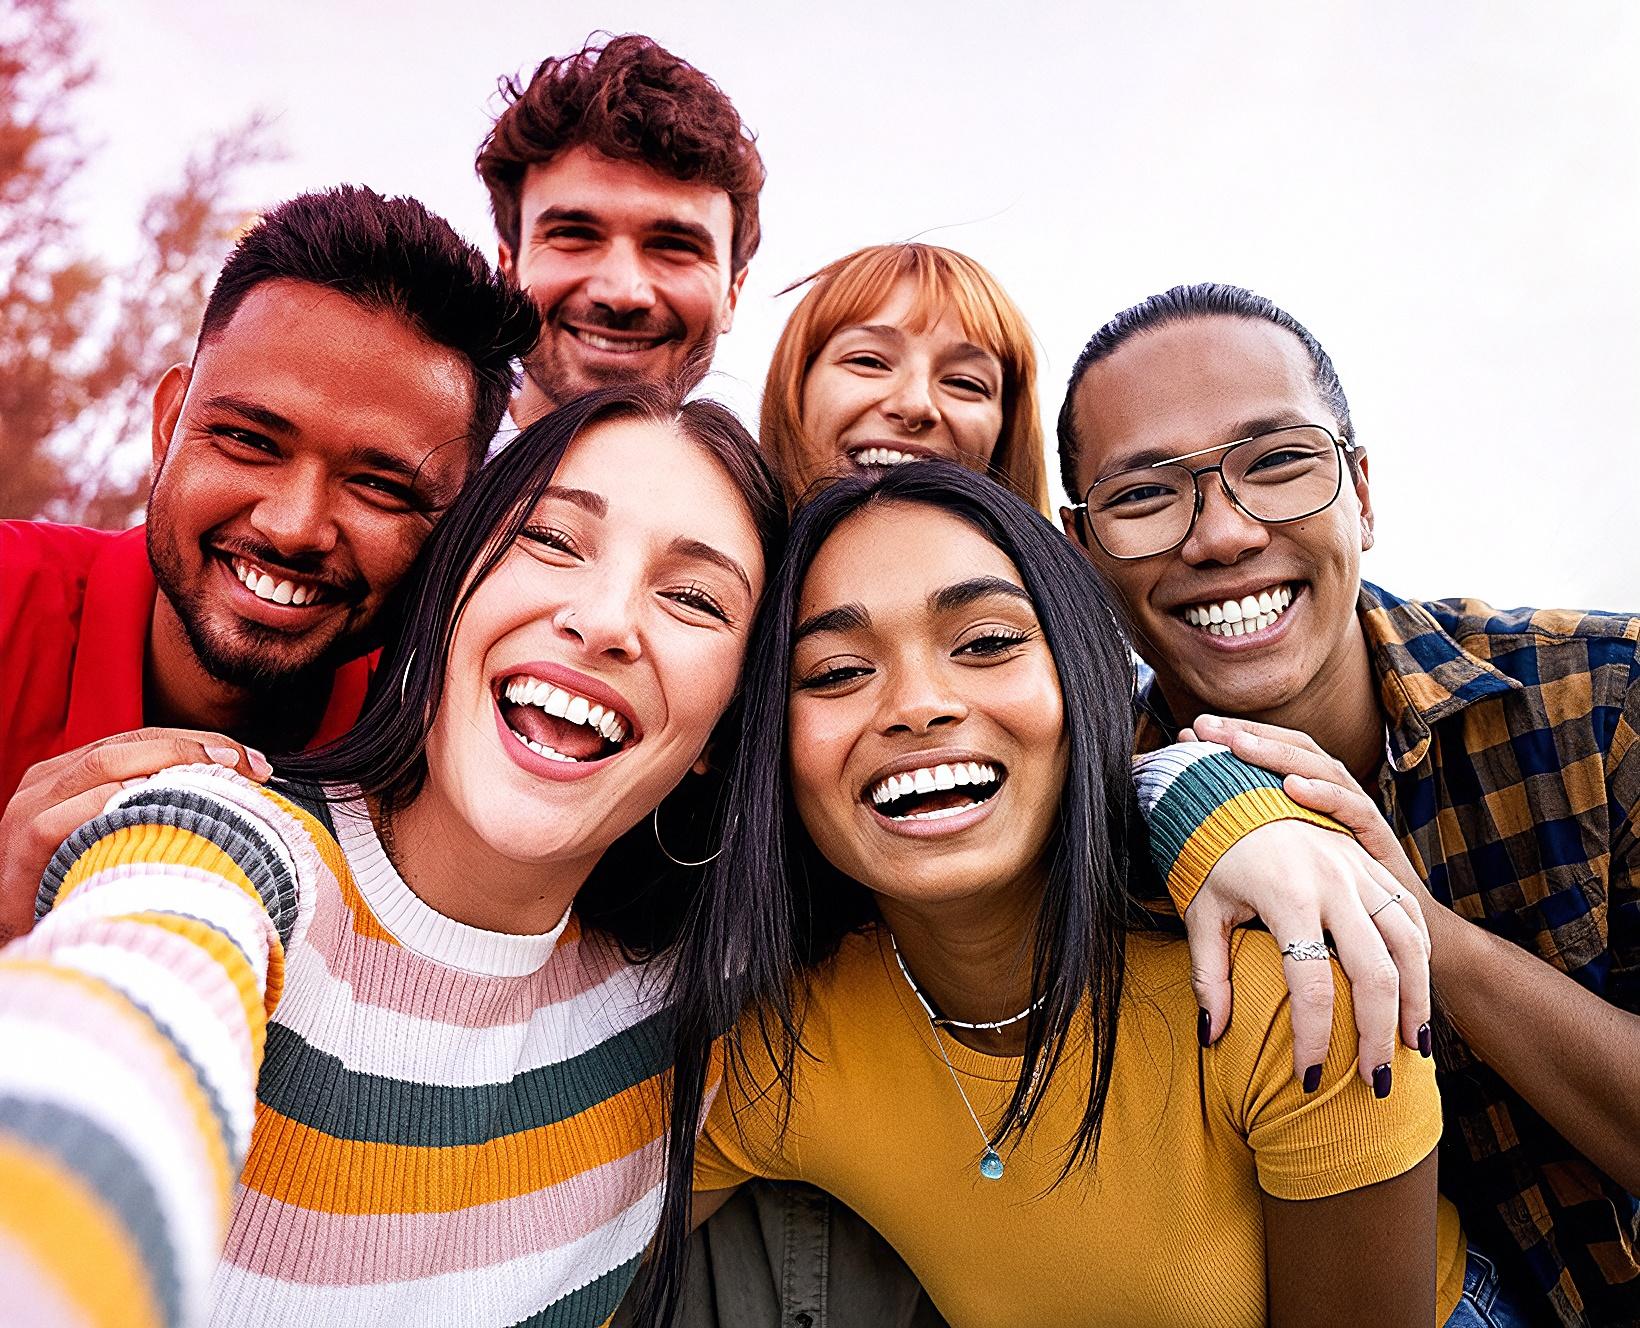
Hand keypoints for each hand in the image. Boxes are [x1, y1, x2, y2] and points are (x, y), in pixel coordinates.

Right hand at [0, 729, 270, 942]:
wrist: (24, 931)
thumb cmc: (77, 884)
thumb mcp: (114, 837)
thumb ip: (153, 809)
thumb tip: (230, 799)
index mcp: (71, 772)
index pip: (142, 739)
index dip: (199, 742)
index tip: (252, 760)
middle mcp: (48, 782)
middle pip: (129, 745)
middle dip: (195, 748)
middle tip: (248, 766)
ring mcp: (30, 810)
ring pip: (102, 765)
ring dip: (166, 765)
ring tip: (220, 778)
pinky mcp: (23, 846)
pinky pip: (68, 815)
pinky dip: (111, 804)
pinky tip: (156, 805)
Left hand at [1186, 716, 1431, 1088]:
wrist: (1235, 786)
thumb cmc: (1210, 853)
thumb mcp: (1200, 911)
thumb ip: (1207, 975)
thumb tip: (1211, 1037)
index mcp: (1288, 893)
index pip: (1309, 985)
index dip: (1312, 1039)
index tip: (1307, 1079)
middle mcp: (1334, 880)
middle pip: (1374, 974)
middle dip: (1376, 1036)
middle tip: (1372, 1084)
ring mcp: (1362, 870)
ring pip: (1408, 948)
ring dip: (1414, 1005)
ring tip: (1409, 1053)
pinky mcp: (1376, 865)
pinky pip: (1411, 922)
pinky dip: (1420, 967)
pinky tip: (1415, 1002)